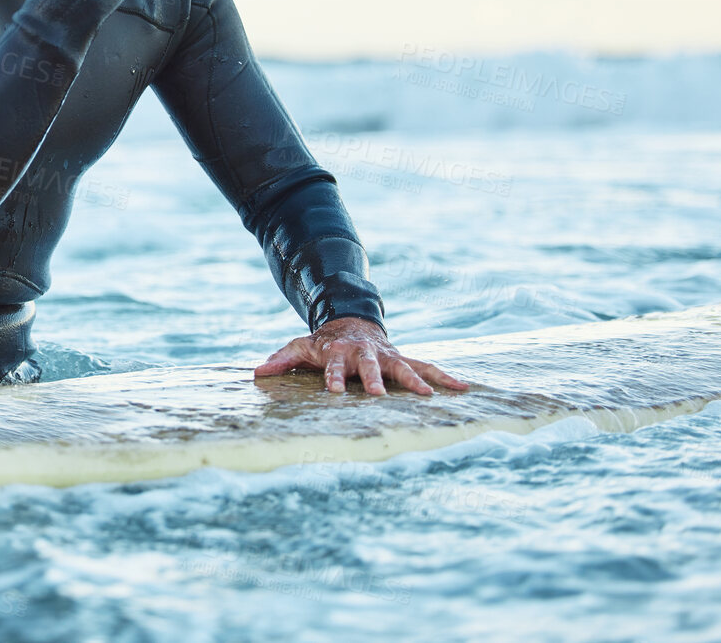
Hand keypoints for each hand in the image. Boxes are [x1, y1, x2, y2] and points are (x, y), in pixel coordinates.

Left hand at [252, 317, 468, 396]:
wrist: (351, 324)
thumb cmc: (324, 343)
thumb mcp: (300, 347)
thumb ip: (282, 359)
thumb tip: (257, 372)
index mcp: (339, 353)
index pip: (333, 369)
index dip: (332, 379)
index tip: (332, 393)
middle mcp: (365, 354)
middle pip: (369, 367)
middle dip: (373, 380)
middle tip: (378, 396)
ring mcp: (386, 356)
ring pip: (404, 367)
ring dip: (416, 381)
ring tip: (430, 396)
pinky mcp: (403, 359)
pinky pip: (426, 366)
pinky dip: (444, 377)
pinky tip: (463, 388)